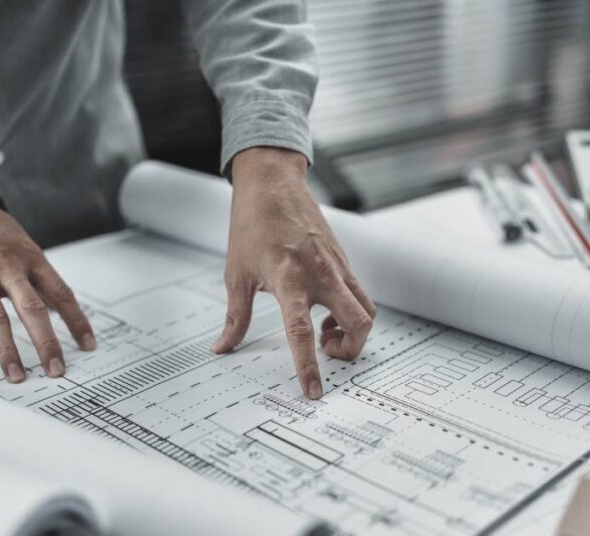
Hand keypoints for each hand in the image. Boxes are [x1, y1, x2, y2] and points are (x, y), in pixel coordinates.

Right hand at [0, 151, 94, 381]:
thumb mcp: (16, 239)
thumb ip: (32, 272)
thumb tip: (52, 302)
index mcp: (30, 257)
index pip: (62, 294)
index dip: (77, 321)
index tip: (88, 344)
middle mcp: (8, 266)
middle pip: (34, 310)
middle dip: (48, 344)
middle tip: (58, 370)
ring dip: (8, 350)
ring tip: (17, 375)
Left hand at [211, 147, 375, 398]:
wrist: (273, 184)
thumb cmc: (252, 224)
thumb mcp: (236, 274)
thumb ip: (234, 317)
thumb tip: (223, 348)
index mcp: (289, 280)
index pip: (301, 332)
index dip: (308, 366)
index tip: (313, 391)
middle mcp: (320, 275)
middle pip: (358, 323)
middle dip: (350, 350)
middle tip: (328, 353)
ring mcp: (338, 268)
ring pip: (367, 310)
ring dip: (353, 331)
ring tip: (325, 332)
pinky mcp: (345, 262)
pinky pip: (359, 295)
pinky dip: (350, 311)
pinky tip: (324, 309)